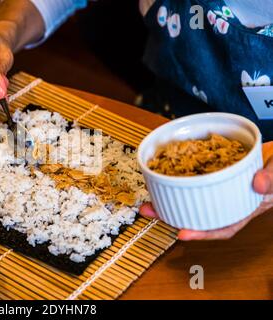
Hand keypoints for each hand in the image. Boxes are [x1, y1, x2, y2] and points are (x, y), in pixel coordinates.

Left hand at [140, 141, 272, 239]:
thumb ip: (272, 179)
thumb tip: (257, 184)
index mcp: (245, 207)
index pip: (224, 227)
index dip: (203, 233)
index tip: (183, 234)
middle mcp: (228, 201)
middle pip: (199, 215)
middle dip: (172, 217)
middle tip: (149, 212)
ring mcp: (218, 188)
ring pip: (191, 198)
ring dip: (168, 200)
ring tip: (148, 200)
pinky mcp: (211, 173)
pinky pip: (193, 179)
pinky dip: (177, 180)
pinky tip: (162, 176)